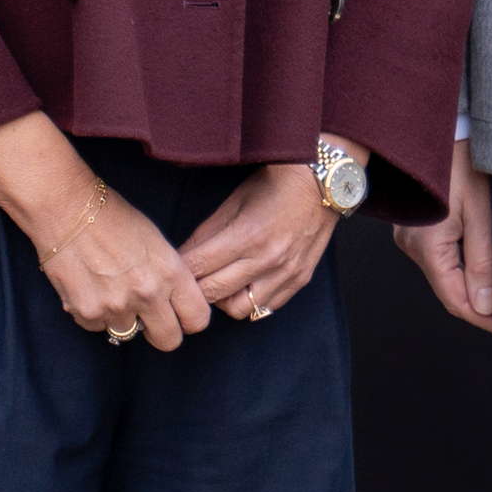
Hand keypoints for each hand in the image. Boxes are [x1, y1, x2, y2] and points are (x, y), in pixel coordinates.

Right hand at [0, 111, 209, 351]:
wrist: (67, 209)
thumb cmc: (115, 217)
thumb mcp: (156, 242)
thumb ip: (170, 276)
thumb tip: (176, 303)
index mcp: (171, 272)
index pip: (198, 319)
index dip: (190, 319)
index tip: (182, 315)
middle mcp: (147, 294)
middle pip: (168, 341)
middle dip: (162, 332)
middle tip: (151, 317)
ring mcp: (116, 307)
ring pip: (129, 334)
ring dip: (124, 319)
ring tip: (112, 290)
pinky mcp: (86, 313)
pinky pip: (99, 328)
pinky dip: (97, 315)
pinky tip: (91, 289)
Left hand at [183, 158, 341, 324]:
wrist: (322, 181)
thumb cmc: (275, 185)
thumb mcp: (234, 201)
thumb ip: (207, 233)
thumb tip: (182, 257)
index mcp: (247, 235)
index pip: (198, 267)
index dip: (179, 271)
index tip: (169, 270)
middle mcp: (267, 259)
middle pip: (213, 292)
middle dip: (194, 288)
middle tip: (188, 279)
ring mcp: (286, 273)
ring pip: (238, 309)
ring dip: (222, 300)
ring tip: (220, 283)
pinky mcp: (299, 280)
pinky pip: (265, 308)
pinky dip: (250, 301)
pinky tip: (245, 285)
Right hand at [395, 145, 491, 335]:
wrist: (442, 128)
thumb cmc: (462, 164)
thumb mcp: (480, 214)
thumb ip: (482, 262)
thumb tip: (484, 306)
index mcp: (427, 248)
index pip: (456, 300)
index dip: (484, 319)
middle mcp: (413, 247)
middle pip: (450, 290)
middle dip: (481, 306)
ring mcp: (413, 237)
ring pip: (447, 274)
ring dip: (474, 286)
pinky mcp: (419, 227)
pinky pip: (442, 257)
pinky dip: (464, 268)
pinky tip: (485, 270)